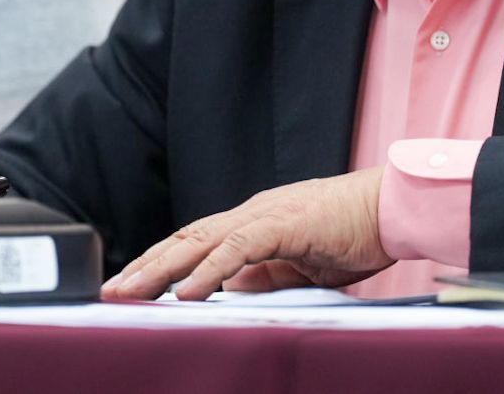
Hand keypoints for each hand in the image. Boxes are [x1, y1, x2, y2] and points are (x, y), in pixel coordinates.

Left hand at [102, 167, 391, 300]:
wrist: (393, 208)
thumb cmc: (354, 234)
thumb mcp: (299, 266)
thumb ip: (263, 275)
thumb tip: (226, 294)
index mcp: (253, 222)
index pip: (193, 242)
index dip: (158, 263)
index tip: (129, 287)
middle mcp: (251, 213)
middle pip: (185, 240)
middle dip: (144, 267)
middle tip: (110, 293)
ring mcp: (265, 215)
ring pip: (200, 241)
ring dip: (161, 269)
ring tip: (131, 293)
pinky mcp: (284, 223)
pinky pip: (238, 248)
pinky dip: (209, 270)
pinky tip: (186, 292)